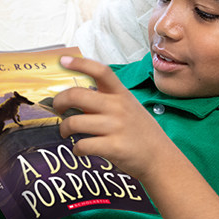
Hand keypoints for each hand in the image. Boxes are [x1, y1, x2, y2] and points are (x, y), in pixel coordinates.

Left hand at [52, 56, 174, 181]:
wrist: (160, 157)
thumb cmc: (141, 132)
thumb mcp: (130, 108)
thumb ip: (107, 102)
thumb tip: (78, 101)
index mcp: (122, 94)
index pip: (101, 71)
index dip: (80, 63)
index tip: (63, 60)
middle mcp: (118, 107)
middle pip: (77, 95)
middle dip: (59, 102)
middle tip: (58, 109)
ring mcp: (116, 127)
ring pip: (74, 123)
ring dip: (64, 129)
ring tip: (67, 133)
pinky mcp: (113, 147)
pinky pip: (83, 145)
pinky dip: (76, 149)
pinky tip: (80, 150)